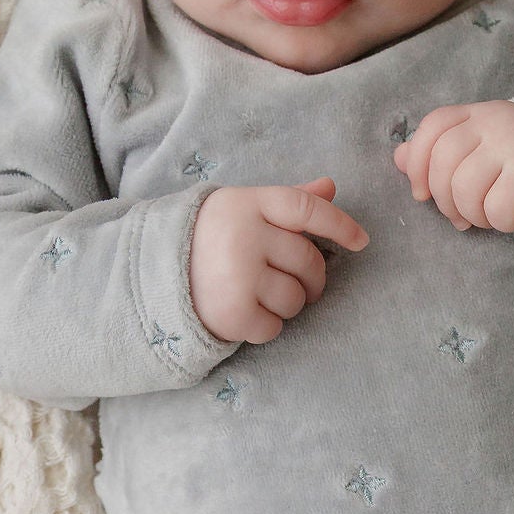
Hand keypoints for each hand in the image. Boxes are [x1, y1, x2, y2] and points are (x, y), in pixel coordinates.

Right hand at [188, 177, 368, 344]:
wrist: (152, 273)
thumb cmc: (210, 239)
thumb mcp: (243, 210)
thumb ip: (288, 201)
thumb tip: (331, 186)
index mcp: (248, 203)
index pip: (306, 209)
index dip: (339, 225)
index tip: (361, 242)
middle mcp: (244, 235)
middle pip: (309, 262)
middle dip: (312, 280)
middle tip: (299, 285)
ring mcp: (237, 275)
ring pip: (295, 299)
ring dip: (288, 305)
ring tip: (260, 296)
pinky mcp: (232, 313)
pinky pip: (274, 327)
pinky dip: (266, 327)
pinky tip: (245, 314)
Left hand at [393, 102, 513, 233]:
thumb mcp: (474, 153)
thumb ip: (435, 154)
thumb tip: (399, 158)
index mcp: (477, 114)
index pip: (433, 127)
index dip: (417, 165)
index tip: (421, 195)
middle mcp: (496, 120)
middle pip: (443, 164)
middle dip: (445, 202)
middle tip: (463, 217)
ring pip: (466, 191)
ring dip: (476, 216)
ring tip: (494, 213)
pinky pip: (497, 210)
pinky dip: (504, 223)